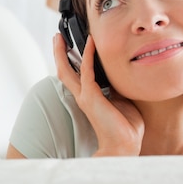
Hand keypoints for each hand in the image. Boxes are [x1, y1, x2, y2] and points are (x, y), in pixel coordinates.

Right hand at [53, 33, 143, 155]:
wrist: (124, 145)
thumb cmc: (126, 127)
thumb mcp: (122, 101)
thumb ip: (116, 88)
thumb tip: (120, 74)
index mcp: (88, 97)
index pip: (74, 75)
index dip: (70, 60)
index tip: (69, 46)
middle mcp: (82, 96)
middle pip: (63, 71)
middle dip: (58, 54)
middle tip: (57, 38)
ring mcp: (84, 96)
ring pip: (67, 70)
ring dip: (62, 53)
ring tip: (60, 38)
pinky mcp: (91, 96)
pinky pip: (87, 70)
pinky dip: (88, 55)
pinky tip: (91, 42)